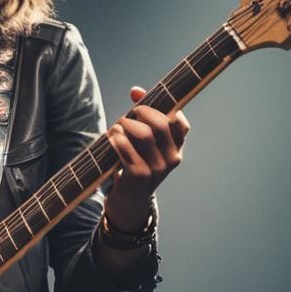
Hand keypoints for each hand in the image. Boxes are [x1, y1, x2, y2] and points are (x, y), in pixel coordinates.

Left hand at [105, 86, 190, 229]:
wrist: (129, 201)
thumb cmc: (134, 164)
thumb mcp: (143, 143)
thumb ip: (142, 117)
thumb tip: (135, 90)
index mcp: (176, 149)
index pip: (179, 122)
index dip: (161, 106)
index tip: (139, 99)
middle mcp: (172, 159)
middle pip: (160, 124)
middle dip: (141, 112)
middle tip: (127, 115)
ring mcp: (157, 169)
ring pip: (144, 134)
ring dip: (125, 125)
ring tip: (116, 128)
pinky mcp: (140, 177)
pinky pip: (128, 150)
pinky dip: (117, 139)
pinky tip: (111, 138)